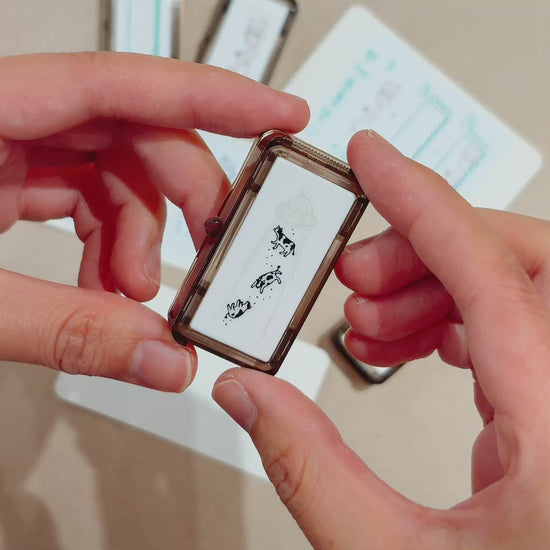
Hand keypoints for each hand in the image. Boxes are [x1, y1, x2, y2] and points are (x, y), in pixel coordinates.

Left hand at [0, 52, 308, 390]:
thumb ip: (65, 329)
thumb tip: (161, 357)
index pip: (125, 84)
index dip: (216, 96)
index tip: (280, 113)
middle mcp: (3, 117)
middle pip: (135, 132)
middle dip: (185, 197)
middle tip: (209, 254)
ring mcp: (7, 148)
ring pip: (116, 174)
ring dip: (144, 238)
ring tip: (138, 295)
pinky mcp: (6, 180)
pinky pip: (86, 202)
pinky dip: (111, 248)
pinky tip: (107, 289)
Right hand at [213, 131, 549, 547]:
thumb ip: (308, 470)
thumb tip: (247, 395)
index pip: (484, 270)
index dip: (418, 198)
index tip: (371, 156)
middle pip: (519, 262)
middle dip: (423, 247)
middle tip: (354, 278)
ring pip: (520, 290)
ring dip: (438, 284)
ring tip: (373, 322)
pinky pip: (522, 329)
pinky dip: (462, 317)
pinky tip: (423, 343)